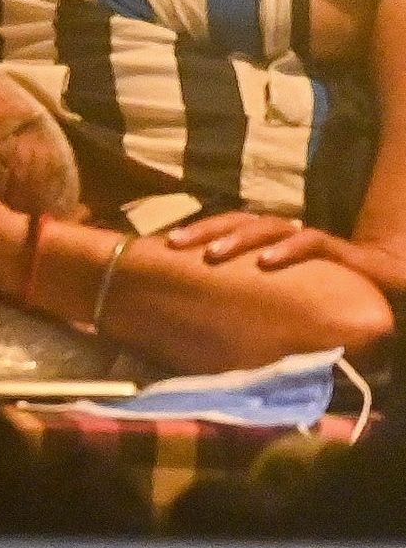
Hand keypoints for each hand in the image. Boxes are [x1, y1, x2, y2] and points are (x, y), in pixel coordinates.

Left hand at [159, 212, 405, 295]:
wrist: (388, 290)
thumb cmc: (326, 299)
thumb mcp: (278, 303)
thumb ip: (249, 306)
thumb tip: (200, 325)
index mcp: (269, 247)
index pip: (228, 230)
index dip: (198, 233)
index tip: (164, 246)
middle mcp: (286, 239)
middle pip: (240, 221)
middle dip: (206, 229)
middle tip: (175, 243)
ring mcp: (310, 242)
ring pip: (269, 226)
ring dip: (238, 237)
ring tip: (211, 254)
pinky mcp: (339, 252)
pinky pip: (312, 241)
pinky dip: (288, 249)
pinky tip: (266, 262)